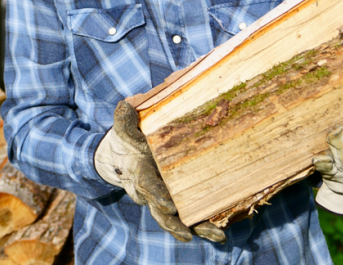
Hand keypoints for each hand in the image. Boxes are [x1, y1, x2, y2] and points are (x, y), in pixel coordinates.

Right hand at [94, 101, 225, 242]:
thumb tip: (125, 106)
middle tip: (187, 232)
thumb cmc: (127, 141)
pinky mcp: (175, 201)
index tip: (168, 206)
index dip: (156, 196)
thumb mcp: (124, 129)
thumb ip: (125, 120)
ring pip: (176, 220)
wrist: (121, 158)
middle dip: (174, 223)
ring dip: (196, 228)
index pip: (147, 187)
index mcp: (138, 173)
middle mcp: (150, 192)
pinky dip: (204, 225)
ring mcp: (162, 199)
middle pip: (161, 213)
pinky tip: (221, 233)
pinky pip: (189, 216)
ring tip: (216, 236)